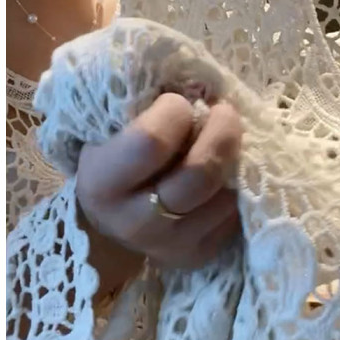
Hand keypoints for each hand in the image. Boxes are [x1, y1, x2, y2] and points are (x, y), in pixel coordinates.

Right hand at [76, 92, 241, 297]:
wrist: (110, 225)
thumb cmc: (112, 162)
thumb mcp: (107, 132)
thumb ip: (138, 107)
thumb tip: (198, 83)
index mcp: (102, 184)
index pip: (151, 142)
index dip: (175, 113)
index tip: (179, 103)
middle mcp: (135, 223)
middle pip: (200, 174)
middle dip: (222, 133)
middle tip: (225, 112)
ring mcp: (170, 246)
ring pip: (224, 196)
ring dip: (234, 161)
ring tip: (225, 142)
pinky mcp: (198, 256)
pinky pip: (233, 216)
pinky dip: (236, 189)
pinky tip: (225, 174)